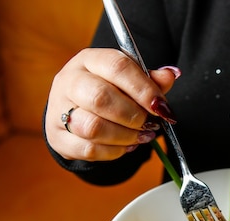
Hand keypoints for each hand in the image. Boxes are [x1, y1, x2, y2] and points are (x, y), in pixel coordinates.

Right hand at [44, 48, 179, 160]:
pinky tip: (126, 146)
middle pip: (100, 98)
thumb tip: (171, 75)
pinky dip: (114, 151)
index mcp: (89, 60)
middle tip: (149, 124)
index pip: (117, 66)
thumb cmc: (108, 92)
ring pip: (93, 127)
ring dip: (125, 136)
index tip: (162, 107)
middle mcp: (69, 81)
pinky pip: (89, 150)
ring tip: (140, 136)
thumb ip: (151, 80)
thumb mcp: (129, 81)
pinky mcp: (58, 138)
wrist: (75, 111)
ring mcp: (59, 110)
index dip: (144, 89)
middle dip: (133, 116)